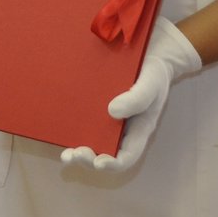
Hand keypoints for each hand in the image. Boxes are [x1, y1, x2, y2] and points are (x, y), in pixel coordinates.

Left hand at [60, 17, 201, 170]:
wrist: (150, 52)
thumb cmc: (154, 71)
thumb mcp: (151, 82)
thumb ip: (137, 97)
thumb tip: (112, 112)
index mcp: (139, 130)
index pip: (127, 157)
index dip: (113, 164)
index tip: (98, 163)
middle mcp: (123, 130)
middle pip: (107, 155)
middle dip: (89, 160)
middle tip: (73, 155)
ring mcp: (110, 120)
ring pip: (94, 143)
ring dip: (79, 153)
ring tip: (66, 155)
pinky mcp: (97, 107)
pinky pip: (86, 123)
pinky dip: (74, 131)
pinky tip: (62, 130)